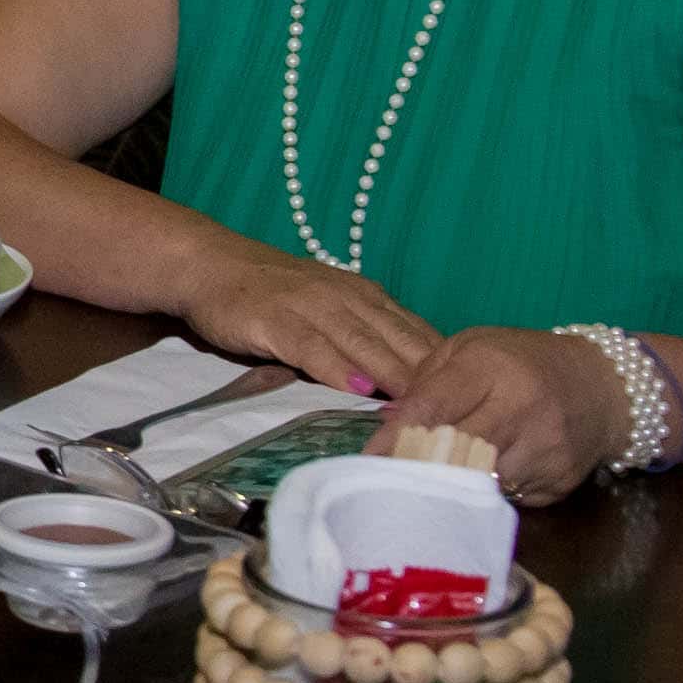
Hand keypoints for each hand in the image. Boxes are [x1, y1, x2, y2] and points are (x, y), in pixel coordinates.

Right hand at [171, 233, 437, 401]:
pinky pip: (313, 347)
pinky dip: (337, 368)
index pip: (418, 336)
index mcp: (367, 298)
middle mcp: (348, 298)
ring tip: (418, 410)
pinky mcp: (276, 320)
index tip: (471, 405)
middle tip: (456, 418)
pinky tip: (356, 389)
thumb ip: (365, 343)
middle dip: (430, 381)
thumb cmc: (273, 296)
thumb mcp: (329, 313)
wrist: (211, 265)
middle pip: (399, 343)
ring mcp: (312, 307)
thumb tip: (407, 389)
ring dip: (393, 377)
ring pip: (364, 344)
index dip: (445, 371)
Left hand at [382, 326, 627, 504]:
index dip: (395, 437)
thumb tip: (388, 424)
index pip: (432, 407)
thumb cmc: (523, 363)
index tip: (368, 460)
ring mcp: (544, 448)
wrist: (604, 385)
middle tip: (389, 481)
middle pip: (453, 451)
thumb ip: (428, 381)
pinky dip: (488, 493)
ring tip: (435, 481)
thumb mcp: (473, 350)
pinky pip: (508, 498)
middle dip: (418, 468)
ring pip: (478, 482)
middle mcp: (520, 406)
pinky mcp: (559, 481)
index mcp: (490, 366)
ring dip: (453, 485)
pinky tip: (488, 479)